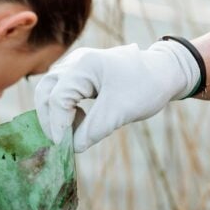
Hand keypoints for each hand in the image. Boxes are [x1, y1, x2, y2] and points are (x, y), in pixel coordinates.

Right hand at [34, 41, 200, 152]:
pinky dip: (64, 109)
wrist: (164, 73)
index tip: (63, 147)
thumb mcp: (120, 112)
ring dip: (55, 114)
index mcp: (85, 65)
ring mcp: (76, 65)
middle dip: (48, 119)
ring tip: (71, 133)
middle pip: (45, 91)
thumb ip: (93, 130)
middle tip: (59, 143)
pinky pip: (61, 91)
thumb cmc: (146, 88)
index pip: (57, 97)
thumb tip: (72, 148)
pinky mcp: (80, 73)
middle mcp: (76, 61)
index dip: (57, 124)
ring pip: (50, 90)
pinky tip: (79, 121)